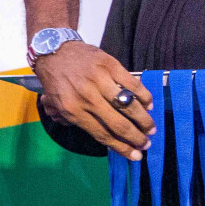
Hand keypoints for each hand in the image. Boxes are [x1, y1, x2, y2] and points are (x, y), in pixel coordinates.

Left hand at [34, 42, 154, 158]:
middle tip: (146, 144)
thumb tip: (93, 135)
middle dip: (136, 138)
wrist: (54, 49)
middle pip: (119, 124)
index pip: (102, 134)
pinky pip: (132, 84)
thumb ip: (70, 121)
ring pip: (129, 106)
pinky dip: (144, 96)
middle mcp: (86, 97)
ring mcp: (99, 80)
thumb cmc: (56, 79)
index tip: (135, 156)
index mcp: (72, 110)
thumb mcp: (55, 104)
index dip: (122, 147)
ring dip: (144, 120)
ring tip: (151, 128)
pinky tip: (148, 105)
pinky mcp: (109, 65)